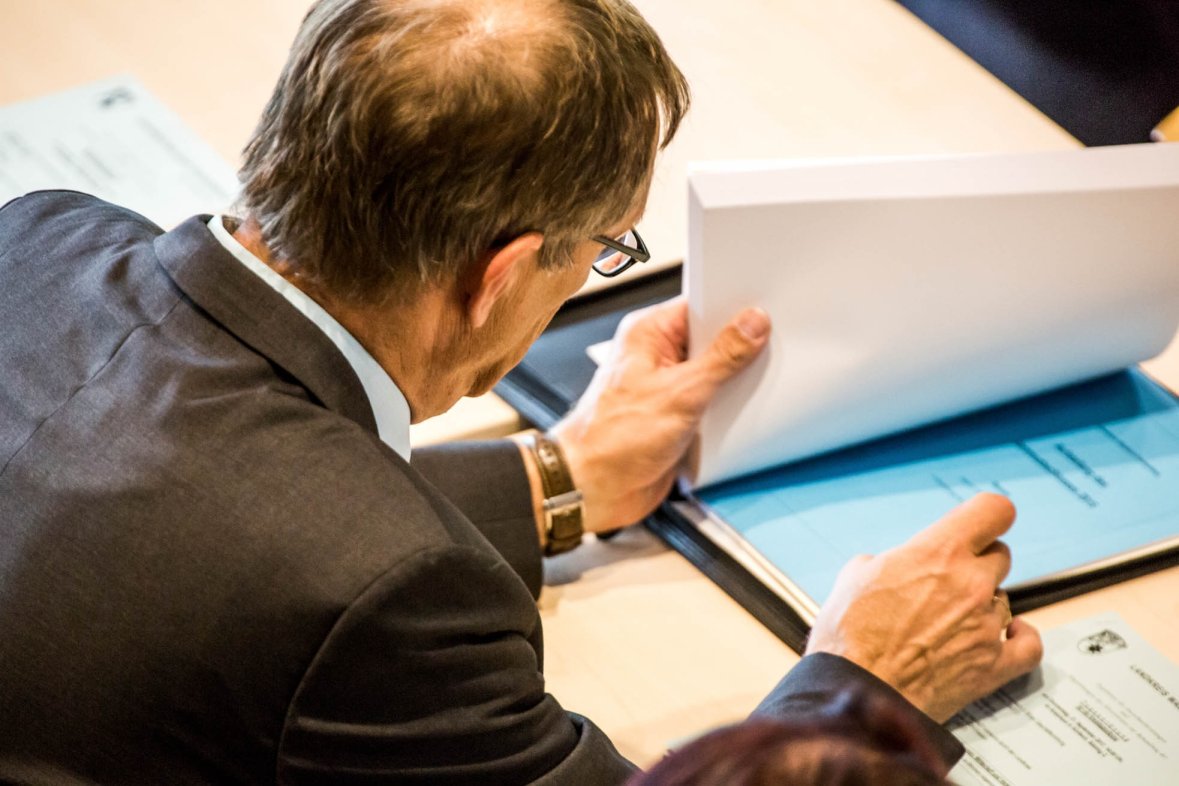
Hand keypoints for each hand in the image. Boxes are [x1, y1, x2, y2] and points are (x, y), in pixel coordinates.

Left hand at [550, 297, 769, 533]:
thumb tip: (751, 325)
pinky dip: (728, 408)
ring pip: (714, 374)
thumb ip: (722, 358)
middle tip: (770, 351)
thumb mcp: (680, 393)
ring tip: (758, 384)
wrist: (594, 490)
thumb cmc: (611, 439)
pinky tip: (745, 412)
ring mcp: (667, 386)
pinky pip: (711, 402)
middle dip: (740, 348)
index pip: (700, 305)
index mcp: (648, 333)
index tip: (766, 312)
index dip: (733, 307)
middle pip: (711, 339)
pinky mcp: (676, 415)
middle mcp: (656, 356)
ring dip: (735, 382)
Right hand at [805, 493, 1043, 722]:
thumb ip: (884, 562)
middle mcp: (971, 583)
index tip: (981, 523)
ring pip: (1005, 598)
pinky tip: (1008, 634)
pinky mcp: (994, 664)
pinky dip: (1021, 638)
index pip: (993, 511)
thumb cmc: (849, 637)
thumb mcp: (853, 577)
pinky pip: (1029, 645)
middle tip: (950, 579)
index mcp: (938, 552)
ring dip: (984, 603)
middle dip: (977, 562)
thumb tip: (886, 567)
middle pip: (999, 554)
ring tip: (953, 619)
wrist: (857, 691)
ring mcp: (986, 624)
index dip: (988, 516)